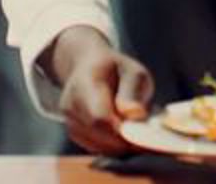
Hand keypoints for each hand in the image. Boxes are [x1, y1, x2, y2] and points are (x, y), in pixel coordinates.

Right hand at [42, 26, 153, 154]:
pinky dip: (112, 145)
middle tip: (145, 136)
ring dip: (120, 144)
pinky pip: (96, 148)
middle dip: (125, 140)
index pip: (99, 116)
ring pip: (98, 145)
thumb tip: (134, 114)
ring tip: (134, 128)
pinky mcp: (73, 133)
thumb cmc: (115, 69)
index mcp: (85, 82)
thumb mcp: (132, 70)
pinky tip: (122, 131)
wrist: (88, 66)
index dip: (121, 131)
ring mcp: (69, 120)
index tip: (144, 135)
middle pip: (99, 134)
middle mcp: (71, 103)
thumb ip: (133, 90)